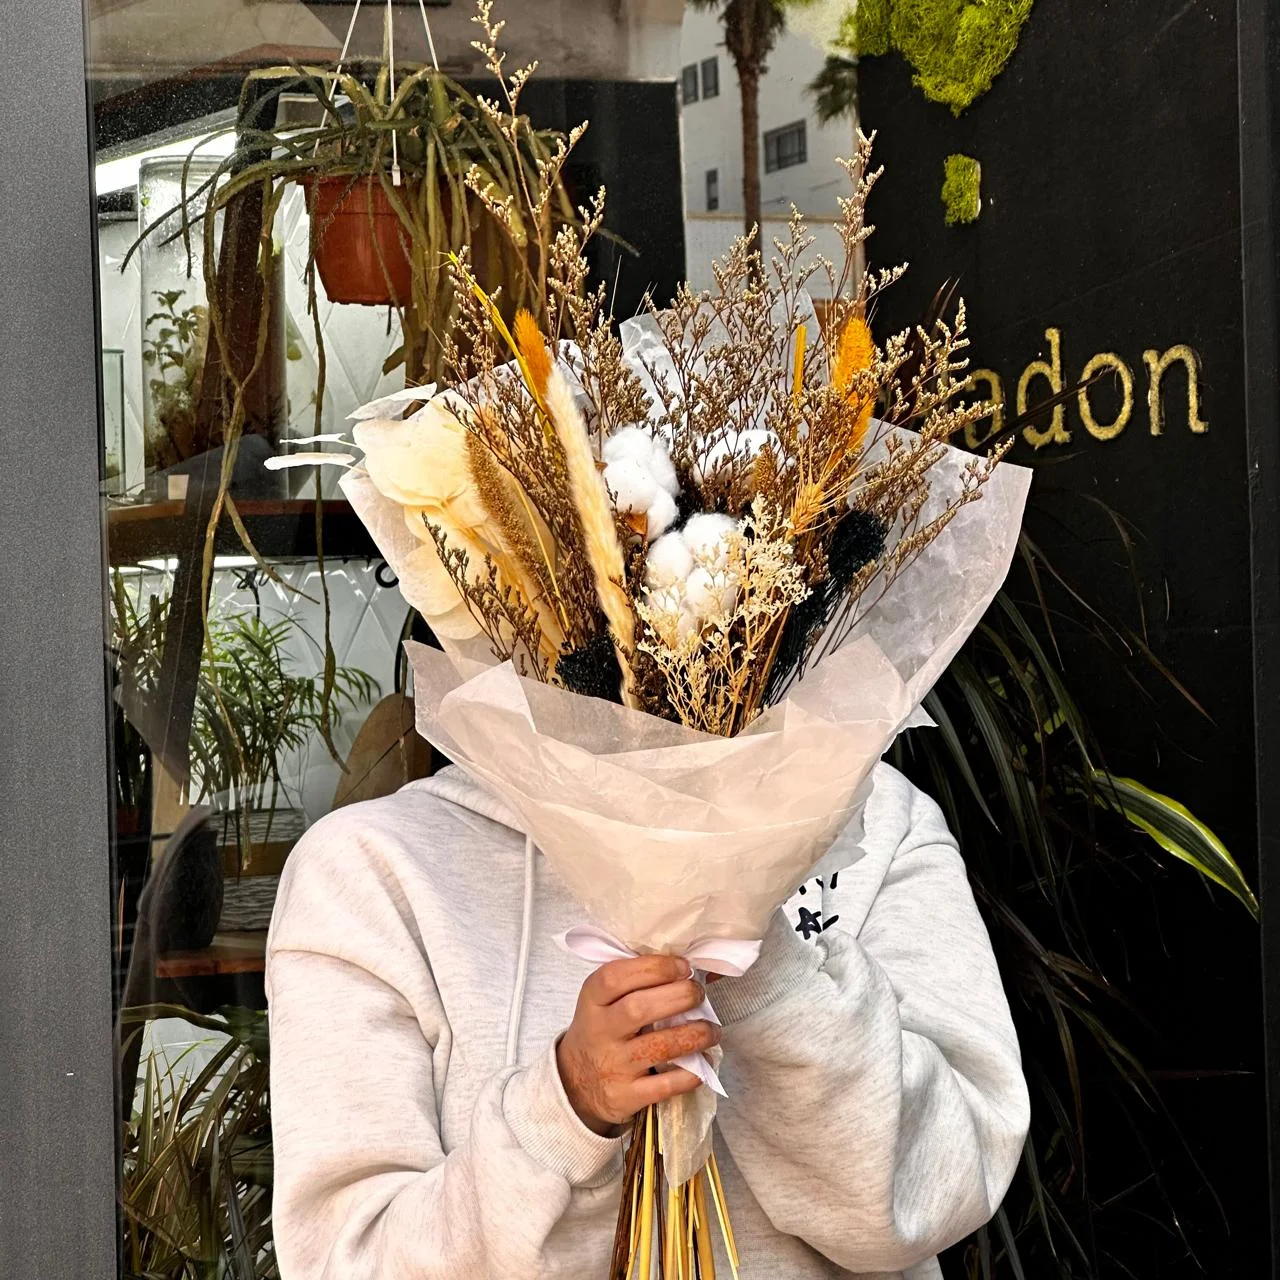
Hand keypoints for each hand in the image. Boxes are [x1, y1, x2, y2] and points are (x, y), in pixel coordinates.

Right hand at [556, 955, 719, 1135]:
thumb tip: (688, 967)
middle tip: (698, 994)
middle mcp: (600, 1032)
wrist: (575, 1085)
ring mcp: (613, 1066)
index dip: (654, 968)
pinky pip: (666, 1085)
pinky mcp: (626, 1096)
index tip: (682, 966)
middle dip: (679, 996)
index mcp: (592, 1000)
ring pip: (659, 1047)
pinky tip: (704, 1061)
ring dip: (695, 1034)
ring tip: (711, 1029)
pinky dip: (692, 1073)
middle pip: (639, 1008)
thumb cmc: (600, 1031)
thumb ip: (635, 982)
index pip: (615, 977)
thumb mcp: (603, 1002)